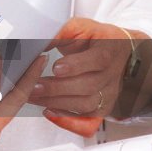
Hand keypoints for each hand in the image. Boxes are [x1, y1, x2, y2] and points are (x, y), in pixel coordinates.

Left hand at [28, 17, 151, 135]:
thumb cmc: (96, 39)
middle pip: (88, 86)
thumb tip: (35, 39)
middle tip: (34, 86)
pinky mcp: (101, 109)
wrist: (118, 53)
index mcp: (107, 51)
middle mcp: (110, 75)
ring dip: (56, 103)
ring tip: (33, 96)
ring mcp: (107, 94)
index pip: (98, 60)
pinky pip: (89, 123)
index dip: (77, 65)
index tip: (56, 67)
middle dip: (57, 88)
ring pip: (85, 105)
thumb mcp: (79, 28)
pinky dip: (69, 122)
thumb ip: (60, 32)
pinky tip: (50, 113)